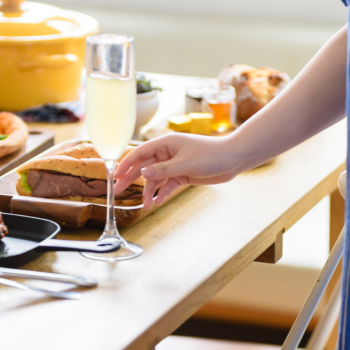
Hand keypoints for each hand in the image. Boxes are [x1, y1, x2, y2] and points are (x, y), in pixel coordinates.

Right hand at [115, 133, 238, 208]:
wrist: (233, 159)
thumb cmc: (211, 155)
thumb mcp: (184, 163)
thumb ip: (163, 169)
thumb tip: (143, 172)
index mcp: (166, 143)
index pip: (140, 153)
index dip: (126, 164)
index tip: (115, 175)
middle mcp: (168, 153)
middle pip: (144, 166)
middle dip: (131, 179)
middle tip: (118, 191)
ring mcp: (175, 164)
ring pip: (156, 178)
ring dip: (150, 191)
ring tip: (147, 205)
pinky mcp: (183, 174)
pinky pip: (167, 184)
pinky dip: (162, 192)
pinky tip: (157, 202)